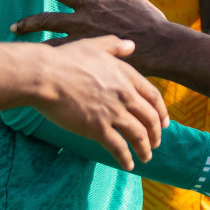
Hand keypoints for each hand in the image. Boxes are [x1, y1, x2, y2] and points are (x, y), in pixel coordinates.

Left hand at [16, 0, 188, 77]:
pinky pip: (65, 61)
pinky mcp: (90, 59)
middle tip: (14, 25)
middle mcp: (84, 20)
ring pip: (52, 42)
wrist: (159, 46)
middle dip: (29, 21)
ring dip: (35, 44)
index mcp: (93, 3)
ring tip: (21, 48)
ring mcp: (85, 41)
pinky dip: (52, 62)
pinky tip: (42, 67)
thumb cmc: (147, 20)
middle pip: (48, 19)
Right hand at [29, 34, 169, 171]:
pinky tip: (128, 165)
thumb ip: (114, 46)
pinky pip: (118, 147)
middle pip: (150, 118)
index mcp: (125, 75)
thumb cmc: (65, 59)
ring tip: (146, 157)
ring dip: (145, 148)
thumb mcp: (93, 45)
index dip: (161, 111)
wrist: (45, 76)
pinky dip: (126, 158)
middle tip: (155, 142)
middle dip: (156, 133)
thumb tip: (131, 44)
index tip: (164, 122)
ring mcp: (112, 112)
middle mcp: (124, 94)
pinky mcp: (98, 128)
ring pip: (138, 135)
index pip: (152, 96)